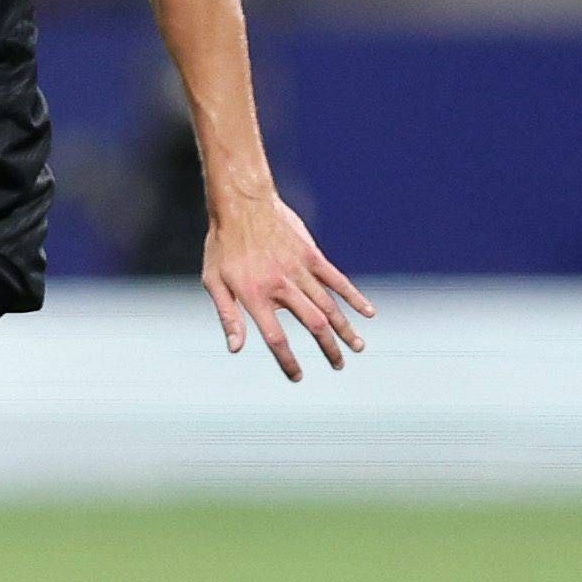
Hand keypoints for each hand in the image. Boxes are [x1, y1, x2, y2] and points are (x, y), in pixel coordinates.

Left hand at [202, 193, 374, 381]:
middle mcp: (280, 285)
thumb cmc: (222, 246)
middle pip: (312, 324)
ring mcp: (299, 269)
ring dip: (345, 329)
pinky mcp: (311, 255)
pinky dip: (353, 297)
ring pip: (328, 305)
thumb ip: (227, 316)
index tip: (298, 377)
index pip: (276, 338)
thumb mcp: (213, 282)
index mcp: (254, 295)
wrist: (241, 205)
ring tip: (357, 348)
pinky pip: (336, 279)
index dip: (288, 361)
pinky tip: (368, 313)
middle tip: (338, 366)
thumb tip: (236, 348)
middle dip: (328, 349)